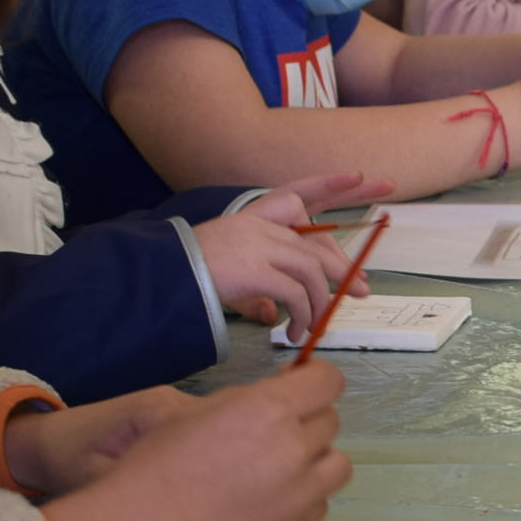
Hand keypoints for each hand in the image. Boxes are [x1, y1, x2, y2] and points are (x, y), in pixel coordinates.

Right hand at [39, 361, 350, 520]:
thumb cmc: (152, 469)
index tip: (300, 384)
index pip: (326, 381)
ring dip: (315, 461)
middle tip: (271, 433)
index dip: (315, 379)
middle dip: (306, 420)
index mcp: (266, 411)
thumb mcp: (189, 414)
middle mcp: (293, 450)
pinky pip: (318, 505)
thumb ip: (243, 402)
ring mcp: (300, 496)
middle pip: (330, 422)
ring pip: (336, 466)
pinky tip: (267, 503)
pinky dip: (302, 499)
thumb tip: (276, 396)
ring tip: (277, 470)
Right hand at [194, 171, 389, 324]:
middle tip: (362, 291)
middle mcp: (259, 227)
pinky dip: (303, 315)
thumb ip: (257, 289)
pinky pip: (295, 293)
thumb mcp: (230, 276)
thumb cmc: (188, 278)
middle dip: (342, 269)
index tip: (359, 188)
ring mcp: (258, 246)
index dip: (331, 195)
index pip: (301, 203)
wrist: (159, 278)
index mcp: (253, 220)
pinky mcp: (255, 270)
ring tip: (313, 328)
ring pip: (311, 272)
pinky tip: (295, 332)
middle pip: (317, 245)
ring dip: (319, 304)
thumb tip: (272, 315)